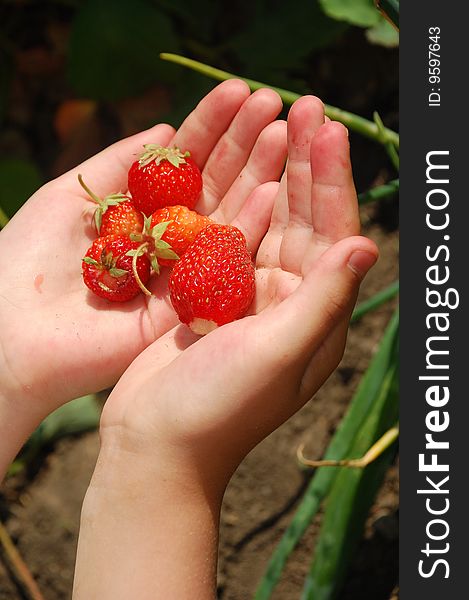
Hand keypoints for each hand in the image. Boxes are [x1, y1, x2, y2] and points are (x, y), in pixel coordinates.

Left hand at [0, 80, 285, 417]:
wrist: (13, 333)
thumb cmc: (27, 261)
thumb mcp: (73, 194)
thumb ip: (122, 163)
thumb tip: (165, 128)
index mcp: (144, 212)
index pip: (187, 162)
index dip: (211, 125)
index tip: (239, 90)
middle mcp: (170, 240)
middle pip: (216, 184)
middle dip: (244, 141)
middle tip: (274, 101)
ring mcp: (184, 272)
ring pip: (230, 217)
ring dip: (258, 174)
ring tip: (284, 130)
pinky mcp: (191, 306)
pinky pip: (225, 263)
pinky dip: (249, 227)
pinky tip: (273, 190)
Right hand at [100, 96, 378, 490]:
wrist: (156, 445)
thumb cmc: (218, 409)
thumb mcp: (276, 353)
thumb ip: (323, 299)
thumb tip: (365, 245)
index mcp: (317, 317)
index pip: (333, 235)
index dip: (332, 181)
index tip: (327, 128)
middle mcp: (292, 304)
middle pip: (304, 221)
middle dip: (306, 165)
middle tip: (304, 105)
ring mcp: (252, 300)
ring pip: (269, 225)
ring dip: (273, 175)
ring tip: (274, 122)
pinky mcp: (214, 298)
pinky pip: (230, 241)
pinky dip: (235, 206)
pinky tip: (238, 173)